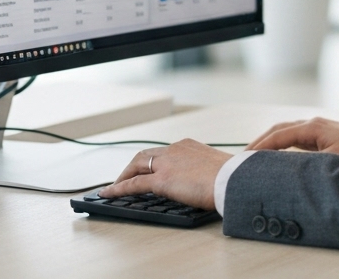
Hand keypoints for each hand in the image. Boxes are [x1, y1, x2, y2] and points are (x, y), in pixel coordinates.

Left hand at [98, 139, 231, 208]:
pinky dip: (118, 188)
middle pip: (145, 155)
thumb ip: (201, 169)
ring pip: (136, 165)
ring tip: (113, 187)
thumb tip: (201, 180)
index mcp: (188, 145)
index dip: (150, 161)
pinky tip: (108, 194)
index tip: (145, 169)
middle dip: (131, 166)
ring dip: (123, 176)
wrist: (231, 180)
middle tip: (123, 178)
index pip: (162, 152)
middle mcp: (174, 149)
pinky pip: (133, 184)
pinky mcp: (161, 180)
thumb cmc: (229, 177)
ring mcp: (166, 163)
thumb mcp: (213, 167)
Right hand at [246, 117, 338, 158]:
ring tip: (254, 160)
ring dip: (271, 144)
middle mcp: (315, 124)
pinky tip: (279, 160)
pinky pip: (298, 140)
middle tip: (240, 160)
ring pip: (288, 134)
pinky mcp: (328, 138)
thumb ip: (303, 166)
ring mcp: (322, 130)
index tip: (240, 160)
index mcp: (314, 127)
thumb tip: (279, 172)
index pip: (277, 135)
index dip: (258, 148)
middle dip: (260, 143)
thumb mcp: (331, 163)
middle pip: (279, 130)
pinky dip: (284, 147)